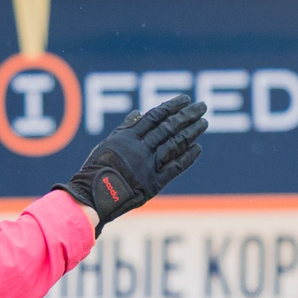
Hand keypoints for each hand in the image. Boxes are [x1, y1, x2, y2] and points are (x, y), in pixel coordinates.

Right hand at [62, 95, 206, 228]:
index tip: (186, 99)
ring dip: (191, 133)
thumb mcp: (107, 144)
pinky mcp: (153, 184)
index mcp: (128, 137)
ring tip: (204, 123)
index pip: (155, 117)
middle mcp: (140, 149)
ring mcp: (147, 166)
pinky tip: (198, 148)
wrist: (93, 198)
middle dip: (187, 116)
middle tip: (202, 106)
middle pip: (168, 128)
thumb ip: (124, 129)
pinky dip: (187, 158)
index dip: (172, 106)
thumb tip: (139, 113)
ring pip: (174, 145)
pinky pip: (174, 168)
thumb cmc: (96, 169)